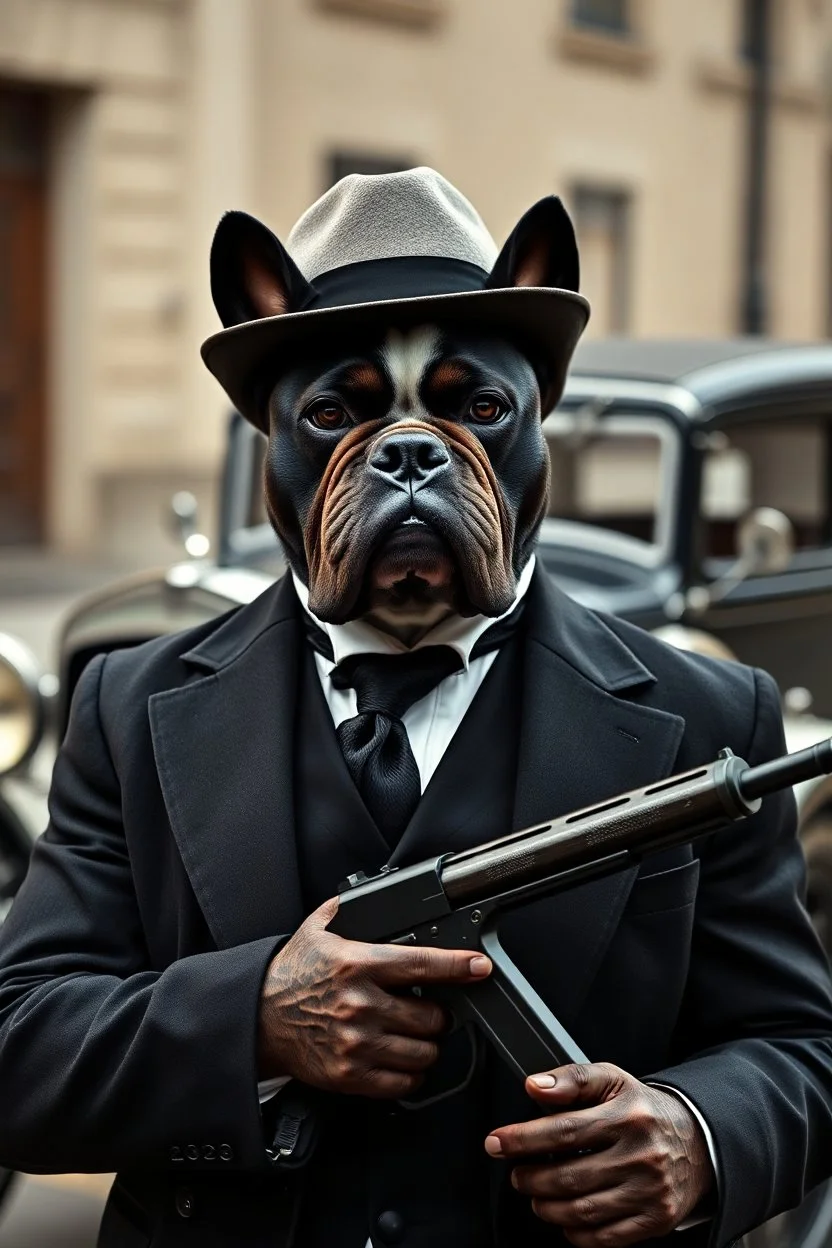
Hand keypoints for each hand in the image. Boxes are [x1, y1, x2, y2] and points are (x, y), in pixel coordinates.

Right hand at [258, 895, 491, 1097]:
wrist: (257, 1019)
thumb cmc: (291, 974)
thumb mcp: (317, 930)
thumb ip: (348, 908)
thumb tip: (375, 890)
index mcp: (357, 965)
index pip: (422, 965)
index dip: (458, 966)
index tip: (479, 966)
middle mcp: (360, 1005)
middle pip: (432, 1016)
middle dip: (439, 1013)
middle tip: (429, 1008)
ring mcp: (355, 1044)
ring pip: (423, 1052)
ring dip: (427, 1044)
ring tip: (415, 1033)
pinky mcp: (349, 1076)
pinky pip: (403, 1083)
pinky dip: (411, 1072)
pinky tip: (401, 1058)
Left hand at [484, 1062, 712, 1246]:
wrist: (697, 1141)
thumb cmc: (643, 1110)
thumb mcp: (612, 1079)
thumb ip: (572, 1078)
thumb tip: (534, 1086)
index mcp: (627, 1115)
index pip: (564, 1130)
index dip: (523, 1139)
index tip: (497, 1142)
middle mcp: (641, 1154)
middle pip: (569, 1176)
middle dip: (530, 1178)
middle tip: (517, 1174)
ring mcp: (650, 1191)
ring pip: (583, 1210)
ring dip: (547, 1207)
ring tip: (536, 1195)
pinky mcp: (656, 1219)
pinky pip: (605, 1237)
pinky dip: (576, 1233)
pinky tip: (565, 1218)